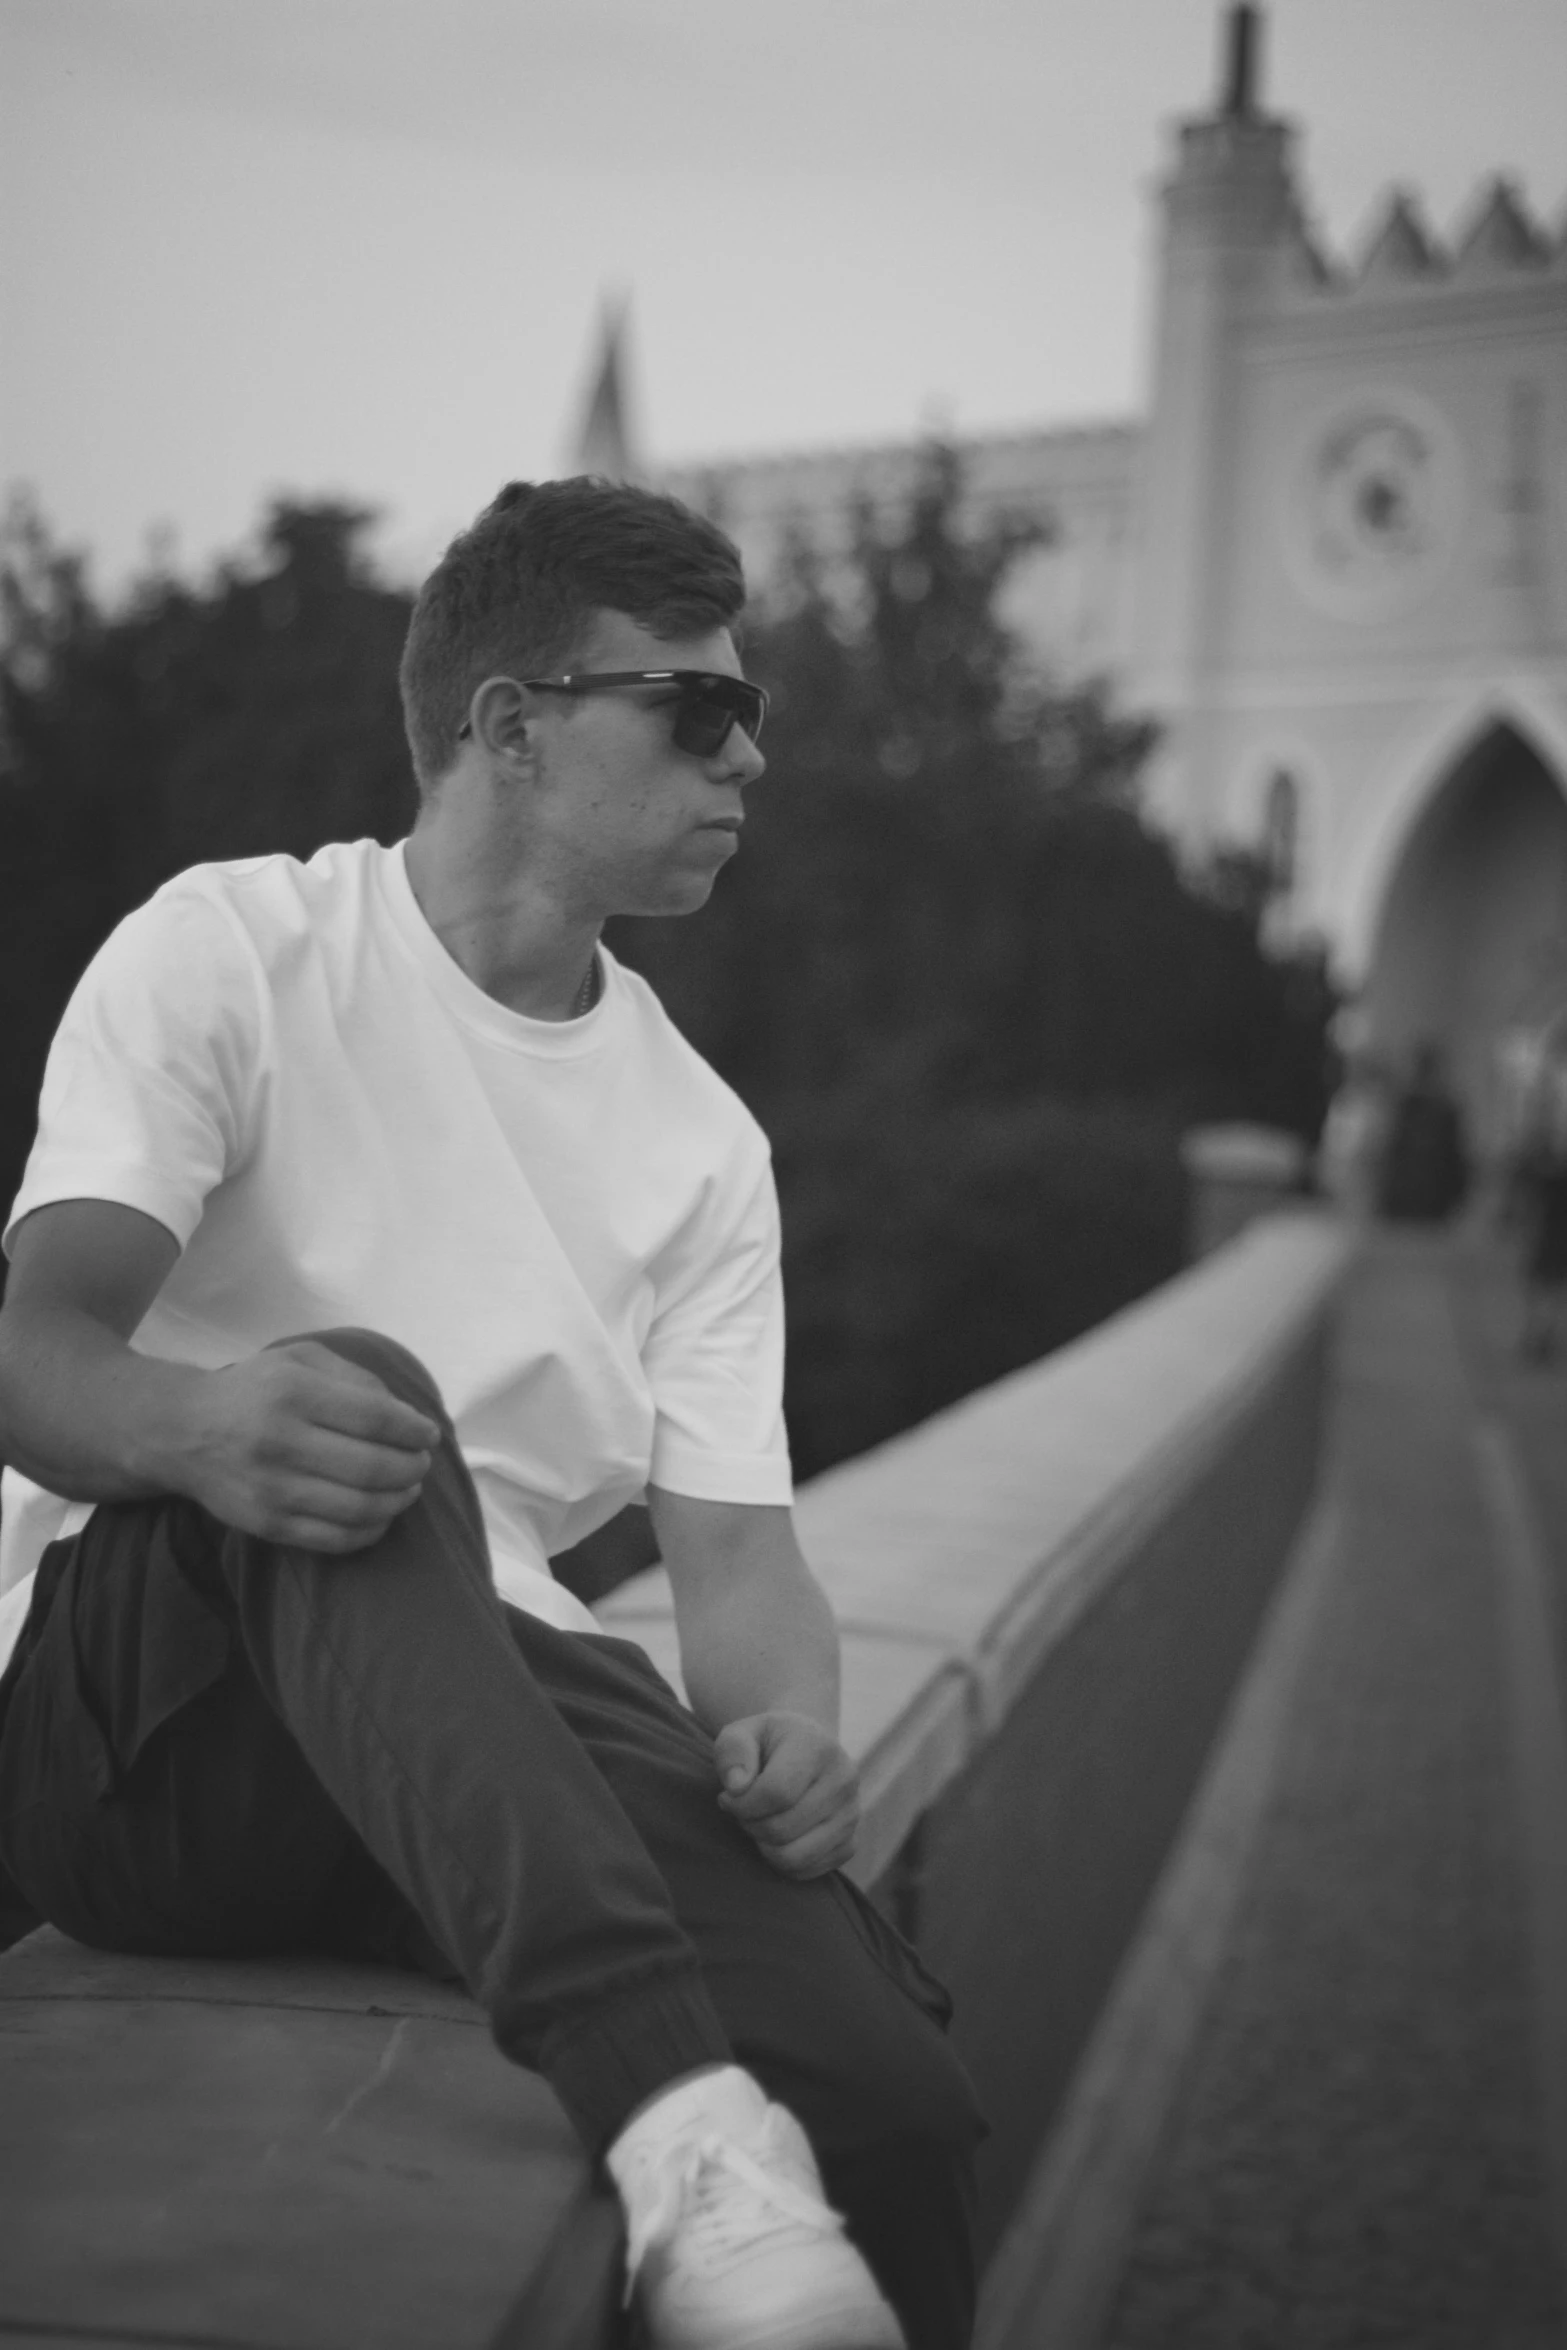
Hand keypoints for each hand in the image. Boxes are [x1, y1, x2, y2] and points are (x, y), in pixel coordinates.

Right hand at [179, 1340, 440, 1554]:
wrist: (182, 1432)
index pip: (375, 1418)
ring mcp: (272, 1489)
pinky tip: (380, 1514)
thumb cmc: (255, 1390)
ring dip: (398, 1501)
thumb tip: (406, 1416)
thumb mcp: (300, 1360)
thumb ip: (356, 1378)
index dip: (413, 1430)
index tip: (429, 1435)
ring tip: (407, 1489)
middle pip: (372, 1467)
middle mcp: (280, 1441)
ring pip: (358, 1508)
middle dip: (412, 1468)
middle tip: (421, 1464)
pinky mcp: (266, 1525)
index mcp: (293, 1392)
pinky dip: (371, 1530)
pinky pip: (334, 1539)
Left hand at [713, 1711, 859, 1878]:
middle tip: (742, 1810)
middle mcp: (844, 1780)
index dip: (741, 1804)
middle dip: (749, 1825)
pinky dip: (780, 1862)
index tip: (727, 1797)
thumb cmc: (764, 1744)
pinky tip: (775, 1836)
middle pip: (781, 1829)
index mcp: (818, 1747)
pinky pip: (805, 1871)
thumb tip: (737, 1787)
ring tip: (758, 1822)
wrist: (803, 1750)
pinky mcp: (850, 1844)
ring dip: (763, 1846)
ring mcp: (852, 1815)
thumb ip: (732, 1751)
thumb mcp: (740, 1732)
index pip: (776, 1793)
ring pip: (793, 1856)